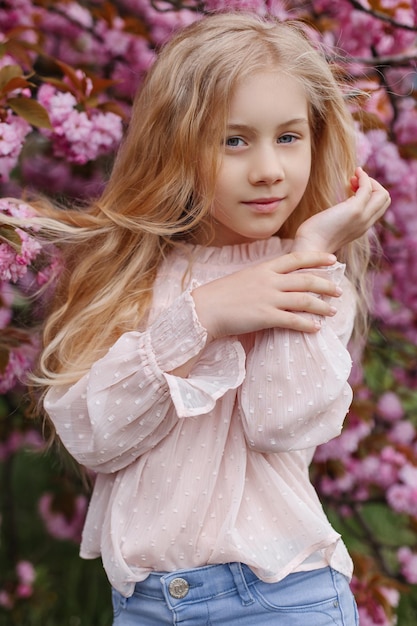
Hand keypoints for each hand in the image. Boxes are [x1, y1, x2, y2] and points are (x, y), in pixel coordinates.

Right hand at [192, 250, 341, 340]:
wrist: (204, 309)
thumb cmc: (221, 295)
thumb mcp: (245, 278)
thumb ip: (264, 278)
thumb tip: (279, 281)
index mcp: (264, 268)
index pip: (296, 259)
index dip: (317, 259)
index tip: (333, 260)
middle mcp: (269, 281)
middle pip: (306, 280)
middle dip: (326, 285)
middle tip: (339, 291)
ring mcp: (268, 298)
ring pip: (304, 300)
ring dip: (322, 306)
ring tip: (332, 311)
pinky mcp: (264, 317)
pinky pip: (292, 320)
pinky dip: (307, 324)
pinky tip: (316, 328)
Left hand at [292, 167, 390, 252]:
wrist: (309, 248)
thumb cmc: (313, 237)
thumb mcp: (332, 226)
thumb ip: (340, 218)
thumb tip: (336, 210)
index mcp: (361, 227)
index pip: (379, 207)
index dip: (369, 193)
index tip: (352, 187)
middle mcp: (365, 223)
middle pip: (385, 199)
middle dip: (372, 184)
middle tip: (352, 182)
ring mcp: (362, 217)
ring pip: (382, 194)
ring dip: (369, 180)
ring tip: (352, 178)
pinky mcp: (355, 210)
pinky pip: (368, 189)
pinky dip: (364, 177)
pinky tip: (354, 174)